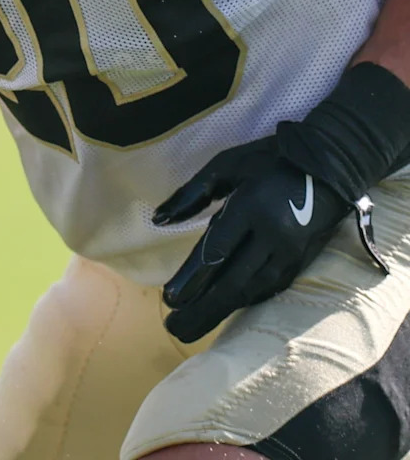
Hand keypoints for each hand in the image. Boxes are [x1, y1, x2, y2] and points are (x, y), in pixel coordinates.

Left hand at [154, 137, 349, 342]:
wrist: (328, 167)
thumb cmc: (269, 159)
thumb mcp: (227, 164)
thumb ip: (192, 192)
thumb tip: (158, 219)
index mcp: (253, 206)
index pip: (217, 251)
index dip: (192, 278)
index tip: (168, 299)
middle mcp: (273, 235)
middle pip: (233, 281)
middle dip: (202, 308)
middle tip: (173, 328)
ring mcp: (289, 252)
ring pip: (251, 290)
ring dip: (220, 312)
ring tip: (190, 328)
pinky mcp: (299, 262)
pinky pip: (267, 288)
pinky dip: (243, 302)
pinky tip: (222, 311)